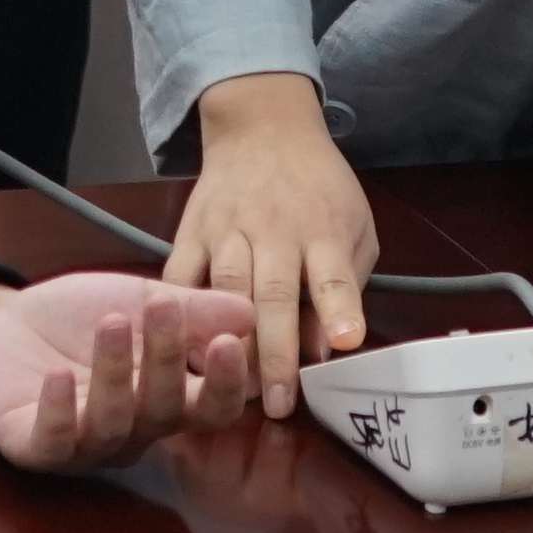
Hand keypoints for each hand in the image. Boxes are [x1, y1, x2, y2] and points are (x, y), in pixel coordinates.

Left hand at [0, 270, 261, 470]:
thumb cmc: (74, 317)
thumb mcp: (138, 300)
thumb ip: (192, 310)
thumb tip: (251, 312)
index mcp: (165, 400)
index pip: (210, 407)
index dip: (226, 383)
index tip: (231, 343)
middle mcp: (132, 431)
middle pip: (164, 412)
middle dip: (166, 360)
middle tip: (164, 310)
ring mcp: (83, 444)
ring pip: (113, 423)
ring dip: (115, 373)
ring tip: (111, 323)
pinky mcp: (33, 447)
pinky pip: (53, 441)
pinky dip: (60, 412)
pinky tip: (60, 378)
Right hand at [163, 72, 373, 417]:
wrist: (262, 129)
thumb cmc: (318, 188)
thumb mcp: (353, 225)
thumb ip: (346, 282)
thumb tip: (329, 345)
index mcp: (322, 231)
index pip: (333, 274)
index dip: (340, 307)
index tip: (345, 342)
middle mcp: (274, 231)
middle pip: (273, 295)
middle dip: (275, 353)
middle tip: (277, 404)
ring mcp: (227, 230)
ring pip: (224, 290)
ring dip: (229, 342)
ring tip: (233, 389)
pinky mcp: (191, 231)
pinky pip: (179, 277)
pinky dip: (179, 314)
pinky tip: (182, 349)